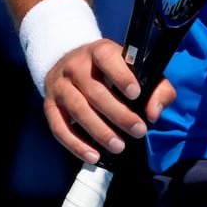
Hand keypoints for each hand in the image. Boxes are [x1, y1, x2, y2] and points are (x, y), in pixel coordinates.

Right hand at [40, 39, 176, 163]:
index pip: (107, 58)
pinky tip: (93, 156)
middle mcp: (75, 66)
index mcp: (99, 50)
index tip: (136, 94)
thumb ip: (156, 87)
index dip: (121, 76)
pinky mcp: (49, 105)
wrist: (70, 63)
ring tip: (118, 146)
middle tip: (138, 131)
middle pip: (95, 91)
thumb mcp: (136, 68)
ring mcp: (60, 86)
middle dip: (118, 114)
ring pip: (78, 110)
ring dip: (99, 131)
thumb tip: (153, 113)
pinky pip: (59, 128)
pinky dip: (76, 145)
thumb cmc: (112, 69)